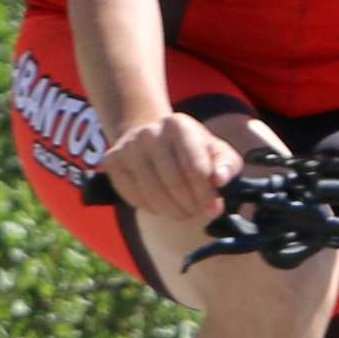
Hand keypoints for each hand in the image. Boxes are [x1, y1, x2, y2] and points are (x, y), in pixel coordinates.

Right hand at [99, 105, 251, 235]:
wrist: (149, 136)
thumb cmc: (189, 148)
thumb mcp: (215, 150)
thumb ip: (226, 164)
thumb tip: (220, 179)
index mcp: (178, 125)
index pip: (195, 168)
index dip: (206, 194)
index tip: (214, 210)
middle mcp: (149, 132)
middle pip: (174, 184)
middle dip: (190, 206)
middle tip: (197, 212)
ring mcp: (127, 147)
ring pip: (153, 195)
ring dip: (173, 211)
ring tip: (183, 211)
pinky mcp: (112, 162)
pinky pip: (134, 198)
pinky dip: (152, 208)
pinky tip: (161, 203)